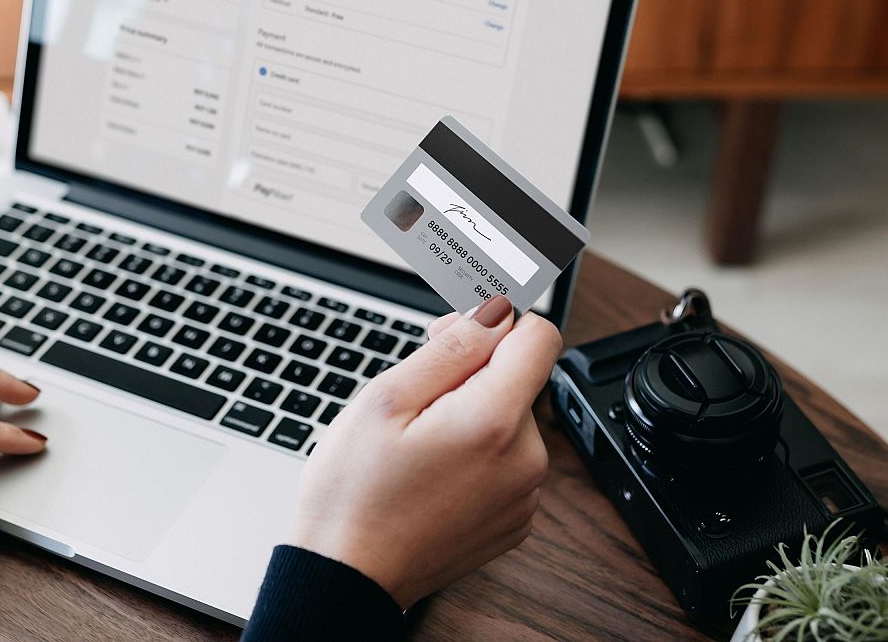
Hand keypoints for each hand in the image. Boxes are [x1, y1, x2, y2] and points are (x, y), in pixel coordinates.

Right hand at [287, 296, 560, 607]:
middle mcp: (526, 461)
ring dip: (470, 415)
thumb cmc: (354, 494)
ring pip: (509, 420)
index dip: (496, 321)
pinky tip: (429, 472)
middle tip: (412, 395)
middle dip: (471, 373)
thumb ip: (453, 347)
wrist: (347, 577)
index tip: (455, 333)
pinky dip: (474, 455)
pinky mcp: (514, 520)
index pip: (540, 336)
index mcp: (496, 422)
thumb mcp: (387, 398)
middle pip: (519, 379)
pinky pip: (506, 463)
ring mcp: (523, 496)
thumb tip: (496, 310)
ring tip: (415, 442)